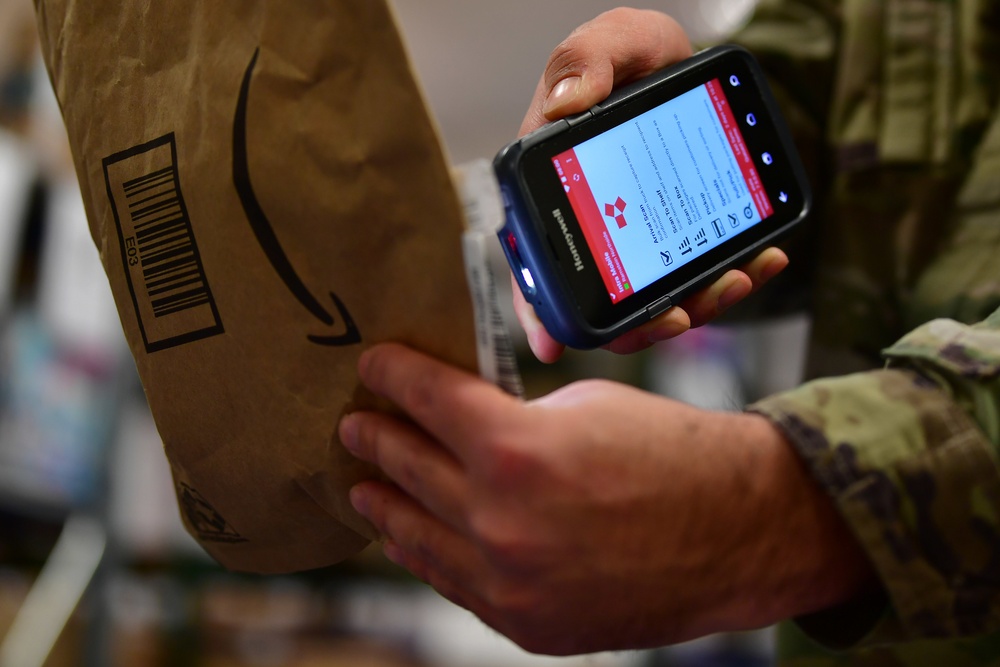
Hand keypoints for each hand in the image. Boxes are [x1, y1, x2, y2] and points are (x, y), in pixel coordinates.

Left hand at [340, 344, 874, 654]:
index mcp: (515, 450)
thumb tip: (461, 425)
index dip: (393, 375)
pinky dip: (428, 554)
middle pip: (408, 468)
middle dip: (376, 438)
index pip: (426, 399)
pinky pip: (455, 584)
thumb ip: (509, 420)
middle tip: (356, 425)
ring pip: (417, 538)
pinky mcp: (526, 624)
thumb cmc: (669, 454)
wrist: (738, 530)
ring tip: (363, 488)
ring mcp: (509, 583)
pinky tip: (411, 538)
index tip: (374, 366)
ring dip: (385, 505)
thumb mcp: (581, 409)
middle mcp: (500, 522)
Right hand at [513, 8, 788, 362]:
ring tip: (735, 279)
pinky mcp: (679, 234)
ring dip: (696, 302)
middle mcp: (593, 223)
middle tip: (680, 316)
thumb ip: (586, 61)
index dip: (537, 309)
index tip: (556, 342)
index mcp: (555, 188)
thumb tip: (568, 103)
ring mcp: (638, 236)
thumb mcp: (612, 43)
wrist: (686, 62)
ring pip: (655, 295)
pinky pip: (698, 268)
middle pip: (601, 297)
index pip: (535, 258)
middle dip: (639, 321)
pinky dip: (729, 273)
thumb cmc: (636, 56)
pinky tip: (759, 260)